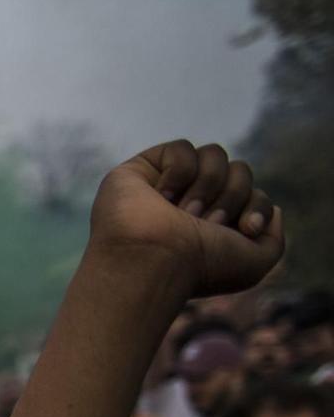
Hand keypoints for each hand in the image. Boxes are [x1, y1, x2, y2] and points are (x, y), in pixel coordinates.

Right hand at [89, 141, 282, 299]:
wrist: (156, 261)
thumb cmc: (201, 267)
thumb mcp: (255, 263)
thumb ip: (274, 237)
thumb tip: (273, 209)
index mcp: (215, 225)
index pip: (254, 194)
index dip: (257, 207)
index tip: (246, 230)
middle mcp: (192, 204)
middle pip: (238, 170)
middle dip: (231, 196)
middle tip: (206, 223)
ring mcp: (167, 186)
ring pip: (214, 154)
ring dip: (208, 185)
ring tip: (183, 213)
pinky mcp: (142, 170)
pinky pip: (182, 148)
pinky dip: (180, 171)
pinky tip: (160, 196)